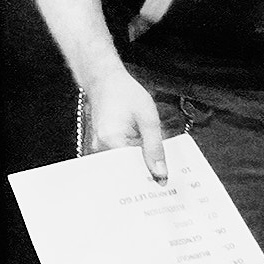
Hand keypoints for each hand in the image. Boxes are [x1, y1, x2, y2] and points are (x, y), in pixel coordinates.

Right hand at [83, 68, 170, 182]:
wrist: (105, 80)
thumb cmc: (125, 93)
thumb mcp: (148, 118)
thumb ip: (155, 147)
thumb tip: (160, 173)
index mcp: (111, 141)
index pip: (131, 171)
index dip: (149, 178)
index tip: (164, 183)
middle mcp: (100, 147)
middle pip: (125, 172)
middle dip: (144, 176)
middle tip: (164, 178)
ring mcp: (99, 147)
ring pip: (123, 166)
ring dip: (139, 167)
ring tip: (156, 166)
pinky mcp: (102, 145)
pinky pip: (120, 158)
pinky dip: (133, 159)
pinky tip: (145, 155)